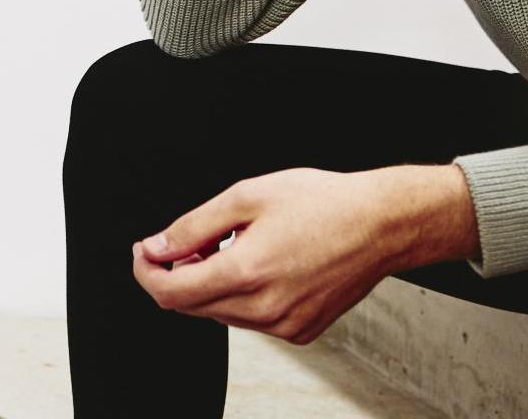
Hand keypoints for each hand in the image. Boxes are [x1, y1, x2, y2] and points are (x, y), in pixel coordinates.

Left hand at [130, 165, 475, 344]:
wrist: (381, 224)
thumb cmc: (323, 202)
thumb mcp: (247, 197)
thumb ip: (193, 226)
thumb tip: (157, 246)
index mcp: (247, 272)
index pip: (170, 293)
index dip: (147, 272)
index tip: (145, 251)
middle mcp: (265, 308)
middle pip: (191, 307)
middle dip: (177, 274)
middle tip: (188, 240)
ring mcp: (284, 325)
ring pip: (221, 314)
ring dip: (209, 285)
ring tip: (233, 246)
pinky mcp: (301, 331)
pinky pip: (252, 320)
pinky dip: (241, 296)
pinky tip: (260, 265)